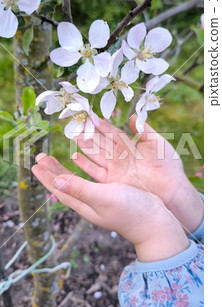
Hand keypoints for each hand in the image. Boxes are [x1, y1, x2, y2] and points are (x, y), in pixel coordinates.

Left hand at [32, 154, 188, 262]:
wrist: (155, 223)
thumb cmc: (131, 211)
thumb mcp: (103, 197)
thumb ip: (80, 189)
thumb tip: (54, 182)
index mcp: (85, 204)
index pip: (60, 189)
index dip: (47, 176)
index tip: (36, 162)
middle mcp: (90, 202)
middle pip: (65, 185)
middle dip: (52, 171)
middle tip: (40, 157)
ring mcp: (101, 199)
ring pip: (76, 181)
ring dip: (64, 169)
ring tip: (55, 159)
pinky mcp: (112, 195)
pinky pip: (90, 179)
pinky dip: (83, 170)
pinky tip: (84, 165)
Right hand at [73, 115, 202, 234]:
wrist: (171, 190)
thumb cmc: (168, 166)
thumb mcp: (157, 143)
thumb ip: (144, 130)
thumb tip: (133, 116)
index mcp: (131, 146)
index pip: (112, 133)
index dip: (102, 125)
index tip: (90, 116)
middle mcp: (121, 157)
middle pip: (101, 143)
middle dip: (89, 134)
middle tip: (76, 124)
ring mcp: (116, 169)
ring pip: (96, 155)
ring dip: (85, 146)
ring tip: (73, 136)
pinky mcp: (113, 181)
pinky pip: (96, 171)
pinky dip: (85, 164)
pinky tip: (75, 157)